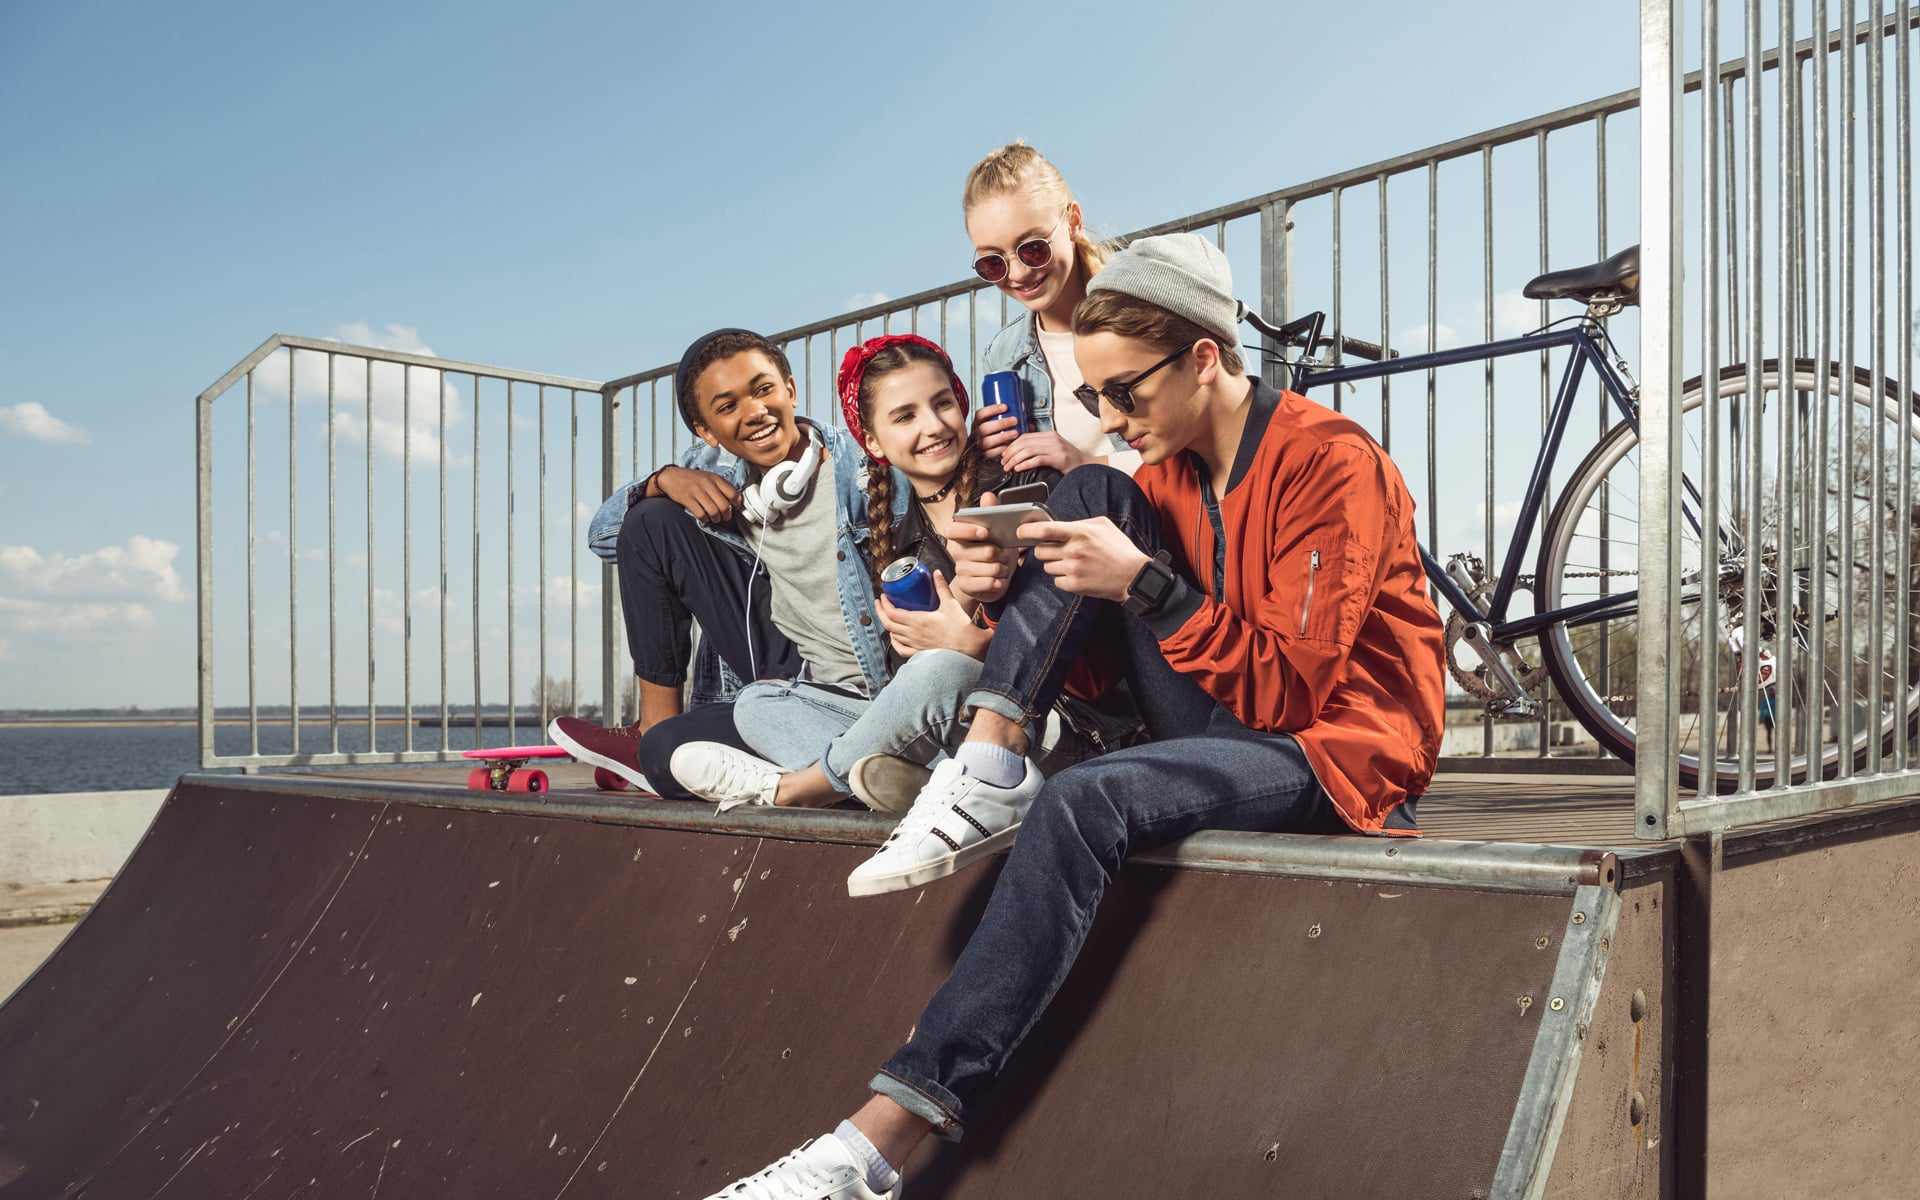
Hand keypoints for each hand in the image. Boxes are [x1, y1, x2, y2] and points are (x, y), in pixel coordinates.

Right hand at [653, 466, 739, 522]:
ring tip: (715, 518)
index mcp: (715, 478)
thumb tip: (735, 500)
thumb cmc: (693, 479)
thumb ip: (721, 487)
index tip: (735, 508)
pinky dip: (705, 519)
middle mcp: (707, 484)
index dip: (737, 504)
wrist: (671, 476)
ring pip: (714, 512)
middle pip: (725, 506)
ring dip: (716, 519)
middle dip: (727, 515)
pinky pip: (701, 514)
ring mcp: (697, 492)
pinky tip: (704, 517)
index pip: (733, 493)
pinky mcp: (687, 499)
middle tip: (724, 517)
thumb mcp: (709, 477)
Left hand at [877, 573, 991, 658]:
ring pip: (893, 636)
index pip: (893, 613)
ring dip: (887, 625)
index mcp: (919, 621)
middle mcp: (914, 634)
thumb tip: (936, 573)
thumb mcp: (951, 604)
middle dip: (881, 612)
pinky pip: (901, 650)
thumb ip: (942, 587)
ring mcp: (916, 645)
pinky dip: (894, 642)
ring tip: (888, 616)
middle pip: (888, 624)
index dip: (884, 604)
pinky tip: (895, 637)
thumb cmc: (962, 628)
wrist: (970, 648)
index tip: (883, 596)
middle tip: (880, 603)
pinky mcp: (921, 653)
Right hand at [946, 490, 1019, 603]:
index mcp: (959, 535)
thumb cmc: (993, 552)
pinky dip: (1000, 582)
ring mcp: (960, 570)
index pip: (953, 530)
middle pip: (986, 552)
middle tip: (1004, 555)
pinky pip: (990, 583)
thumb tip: (987, 496)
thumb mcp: (996, 531)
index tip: (985, 532)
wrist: (991, 578)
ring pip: (992, 568)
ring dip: (1003, 569)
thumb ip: (992, 512)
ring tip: (1001, 567)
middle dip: (1003, 554)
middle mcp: (956, 552)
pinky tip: (998, 579)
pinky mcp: (966, 585)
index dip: (969, 530)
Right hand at [972, 403, 1020, 461]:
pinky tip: (1010, 445)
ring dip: (1003, 436)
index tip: (1005, 407)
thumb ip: (1009, 424)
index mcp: (977, 424)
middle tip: (1015, 420)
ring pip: (988, 441)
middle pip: (984, 428)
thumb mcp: (996, 427)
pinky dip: (1002, 448)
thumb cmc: (992, 436)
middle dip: (1001, 423)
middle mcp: (976, 434)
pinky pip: (991, 453)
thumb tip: (1030, 426)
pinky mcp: (983, 455)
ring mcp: (978, 445)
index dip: (991, 410)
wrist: (980, 454)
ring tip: (1015, 433)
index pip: (980, 414)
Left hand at [1001, 430, 1086, 475]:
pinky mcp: (1059, 458)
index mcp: (1050, 435)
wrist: (1087, 468)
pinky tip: (1019, 468)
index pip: (1025, 436)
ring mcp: (1056, 448)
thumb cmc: (1069, 461)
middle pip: (1024, 442)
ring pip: (1028, 450)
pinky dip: (1025, 464)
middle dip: (1010, 452)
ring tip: (1008, 467)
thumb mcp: (1055, 449)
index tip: (1004, 453)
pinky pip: (1037, 459)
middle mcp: (1052, 439)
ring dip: (1014, 459)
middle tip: (1003, 462)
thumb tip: (1021, 450)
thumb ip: (1041, 446)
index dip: (1012, 445)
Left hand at [1025, 517, 1151, 601]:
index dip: (1028, 530)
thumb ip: (1079, 523)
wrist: (1133, 576)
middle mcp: (1073, 551)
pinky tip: (1077, 573)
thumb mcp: (1103, 526)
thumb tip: (1059, 525)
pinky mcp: (1074, 585)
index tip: (1020, 531)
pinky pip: (1055, 580)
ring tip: (1072, 562)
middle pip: (1040, 551)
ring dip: (1054, 564)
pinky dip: (1062, 578)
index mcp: (1080, 533)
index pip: (1045, 530)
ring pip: (1046, 566)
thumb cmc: (1119, 549)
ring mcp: (1073, 569)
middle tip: (1056, 550)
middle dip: (1044, 550)